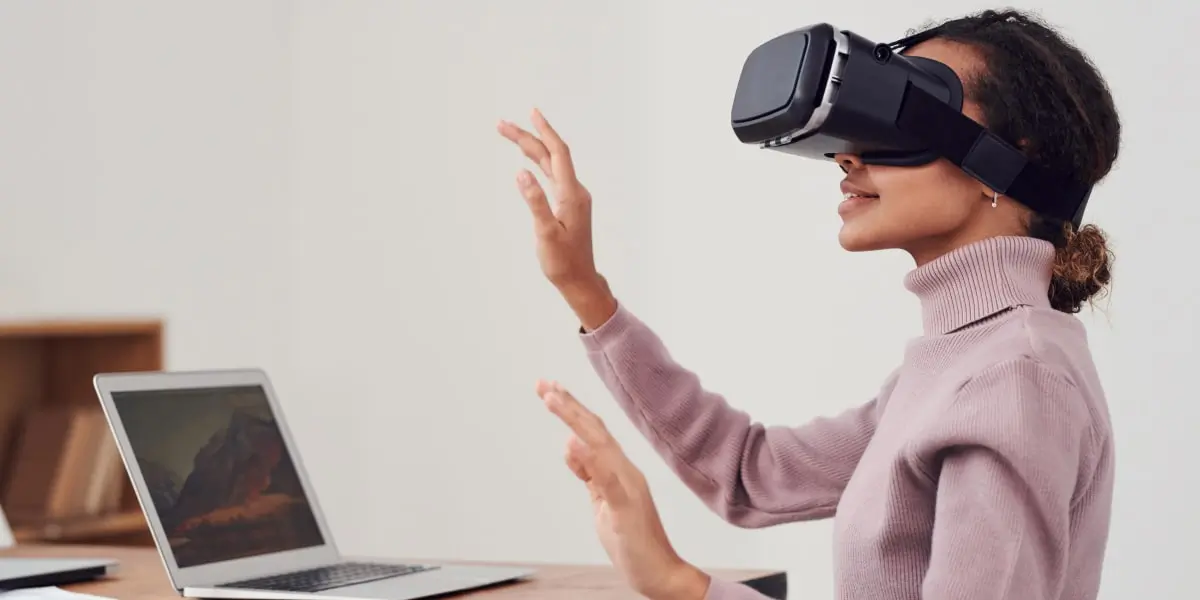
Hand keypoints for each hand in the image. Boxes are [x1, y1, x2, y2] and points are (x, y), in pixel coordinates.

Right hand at [498, 110, 616, 328]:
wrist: (579, 279)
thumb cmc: (562, 261)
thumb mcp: (546, 233)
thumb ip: (535, 202)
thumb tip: (521, 173)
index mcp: (571, 194)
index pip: (558, 153)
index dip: (544, 131)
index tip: (531, 112)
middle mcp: (575, 191)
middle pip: (551, 155)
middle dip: (527, 136)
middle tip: (501, 124)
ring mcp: (572, 196)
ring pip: (550, 164)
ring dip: (530, 148)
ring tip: (509, 134)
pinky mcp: (568, 204)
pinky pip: (552, 174)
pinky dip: (538, 162)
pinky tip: (528, 159)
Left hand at [536, 380, 710, 599]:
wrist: (659, 571)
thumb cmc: (632, 539)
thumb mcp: (602, 502)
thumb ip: (590, 475)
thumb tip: (571, 447)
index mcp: (619, 469)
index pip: (593, 432)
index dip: (572, 409)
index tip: (549, 390)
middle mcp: (625, 471)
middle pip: (594, 430)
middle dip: (567, 405)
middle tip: (543, 384)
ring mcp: (627, 487)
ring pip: (599, 445)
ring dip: (574, 420)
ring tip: (552, 399)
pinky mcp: (625, 508)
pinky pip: (606, 480)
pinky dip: (589, 460)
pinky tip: (572, 443)